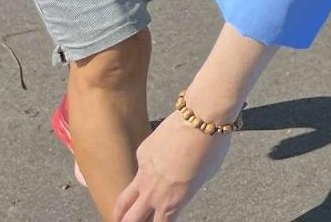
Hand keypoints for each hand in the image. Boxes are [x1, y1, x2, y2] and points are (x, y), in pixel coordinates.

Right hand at [114, 112, 230, 220]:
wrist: (202, 118)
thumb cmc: (212, 146)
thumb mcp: (206, 175)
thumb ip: (188, 188)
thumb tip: (182, 188)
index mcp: (173, 202)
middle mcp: (154, 193)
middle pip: (133, 220)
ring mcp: (143, 174)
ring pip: (124, 201)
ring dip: (120, 211)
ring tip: (118, 216)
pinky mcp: (141, 154)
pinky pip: (140, 167)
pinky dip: (143, 170)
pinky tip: (153, 162)